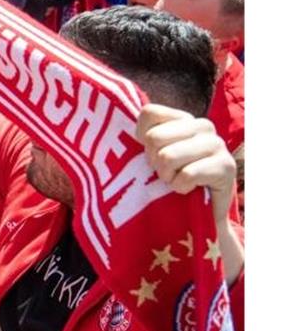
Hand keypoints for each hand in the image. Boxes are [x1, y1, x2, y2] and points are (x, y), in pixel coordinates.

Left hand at [136, 104, 236, 224]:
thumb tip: (104, 118)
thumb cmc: (168, 183)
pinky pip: (187, 175)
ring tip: (177, 181)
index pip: (149, 113)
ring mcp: (217, 144)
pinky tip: (189, 190)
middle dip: (154, 162)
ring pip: (168, 156)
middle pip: (154, 137)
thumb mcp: (151, 156)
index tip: (151, 155)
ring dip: (167, 177)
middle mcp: (202, 126)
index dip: (142, 139)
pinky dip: (181, 188)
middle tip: (165, 172)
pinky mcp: (226, 166)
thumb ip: (140, 137)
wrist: (198, 216)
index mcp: (182, 119)